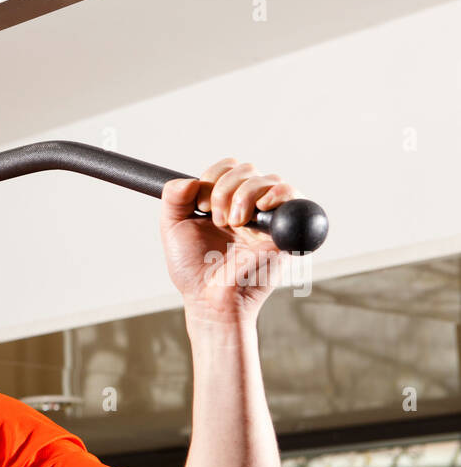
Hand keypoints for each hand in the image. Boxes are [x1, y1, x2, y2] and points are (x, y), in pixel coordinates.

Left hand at [159, 158, 302, 324]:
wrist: (210, 298)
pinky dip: (279, 193)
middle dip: (226, 189)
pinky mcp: (284, 230)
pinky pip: (294, 196)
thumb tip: (187, 180)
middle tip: (218, 220)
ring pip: (268, 179)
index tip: (200, 206)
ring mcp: (267, 217)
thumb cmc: (194, 270)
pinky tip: (261, 208)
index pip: (226, 168)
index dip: (212, 178)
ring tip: (234, 224)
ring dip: (245, 195)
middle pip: (246, 169)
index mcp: (224, 202)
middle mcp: (248, 206)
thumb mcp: (173, 229)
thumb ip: (172, 199)